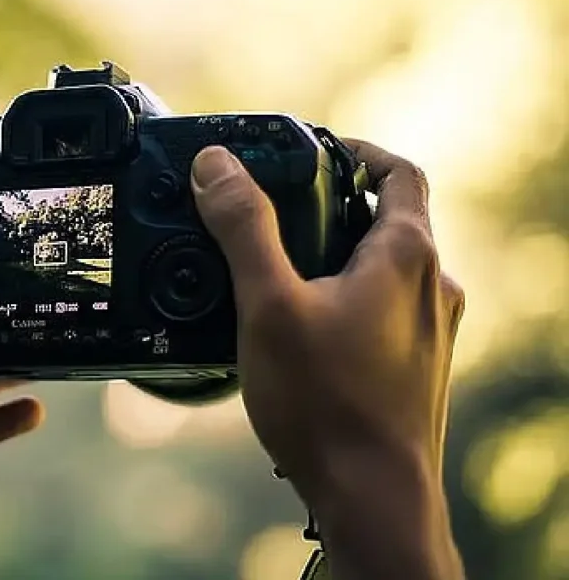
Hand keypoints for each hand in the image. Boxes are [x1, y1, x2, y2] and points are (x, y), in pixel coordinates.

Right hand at [191, 142, 464, 579]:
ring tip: (280, 269)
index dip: (357, 150)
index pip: (399, 172)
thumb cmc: (327, 404)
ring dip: (340, 255)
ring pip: (386, 269)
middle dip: (335, 205)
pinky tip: (301, 327)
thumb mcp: (268, 304)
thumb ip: (244, 227)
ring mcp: (429, 332)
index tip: (314, 151)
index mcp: (407, 255)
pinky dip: (348, 298)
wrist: (372, 498)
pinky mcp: (415, 368)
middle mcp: (431, 287)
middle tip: (279, 210)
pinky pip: (383, 311)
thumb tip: (217, 165)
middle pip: (391, 219)